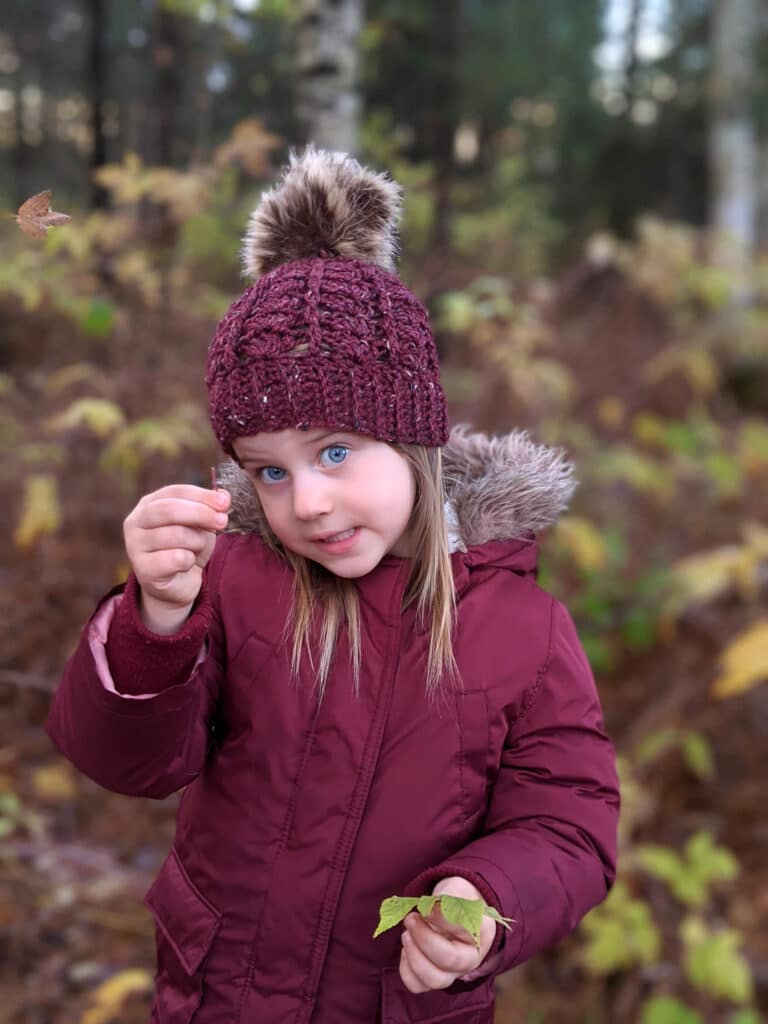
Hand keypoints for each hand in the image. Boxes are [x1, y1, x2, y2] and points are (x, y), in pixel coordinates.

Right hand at [123, 484, 229, 629]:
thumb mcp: (201, 525)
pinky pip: (176, 559)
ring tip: (197, 549)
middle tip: (222, 521)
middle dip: (201, 513)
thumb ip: (209, 508)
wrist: (178, 584)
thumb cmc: (188, 548)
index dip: (201, 495)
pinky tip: (187, 564)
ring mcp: (135, 546)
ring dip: (197, 542)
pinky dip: (190, 560)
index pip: (175, 492)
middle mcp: (135, 522)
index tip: (224, 502)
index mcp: (148, 504)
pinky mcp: (143, 570)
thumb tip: (224, 496)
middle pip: (169, 509)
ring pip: (176, 535)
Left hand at [398, 876, 495, 992]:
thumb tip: (428, 912)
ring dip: (414, 956)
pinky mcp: (434, 978)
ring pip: (434, 980)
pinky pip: (418, 985)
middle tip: (410, 918)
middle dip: (424, 939)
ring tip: (406, 934)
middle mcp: (470, 960)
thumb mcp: (456, 890)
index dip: (441, 921)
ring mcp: (452, 973)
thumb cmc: (457, 898)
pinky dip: (406, 969)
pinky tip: (407, 949)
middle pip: (448, 962)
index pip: (463, 932)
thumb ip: (446, 899)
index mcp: (480, 935)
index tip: (427, 907)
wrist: (455, 908)